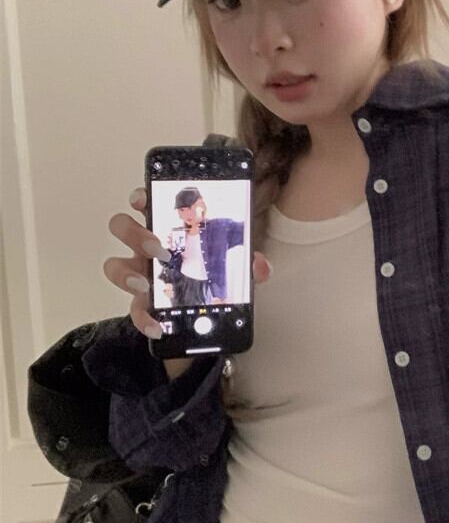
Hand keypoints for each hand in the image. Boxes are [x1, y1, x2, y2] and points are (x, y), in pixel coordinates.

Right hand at [104, 186, 271, 339]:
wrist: (205, 312)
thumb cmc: (214, 275)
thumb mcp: (235, 264)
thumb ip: (249, 262)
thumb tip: (260, 265)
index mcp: (168, 228)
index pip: (147, 203)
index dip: (140, 197)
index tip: (143, 199)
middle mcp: (147, 247)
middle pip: (123, 227)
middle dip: (135, 234)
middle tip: (158, 249)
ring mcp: (140, 273)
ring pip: (114, 265)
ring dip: (125, 273)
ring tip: (145, 284)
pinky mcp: (141, 303)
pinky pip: (132, 309)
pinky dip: (143, 318)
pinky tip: (157, 325)